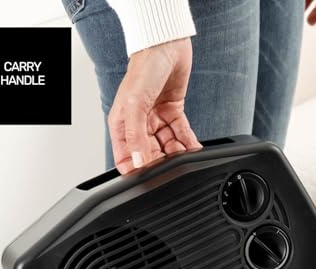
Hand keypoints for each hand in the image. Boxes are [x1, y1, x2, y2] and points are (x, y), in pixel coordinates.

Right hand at [108, 38, 200, 174]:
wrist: (166, 45)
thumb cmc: (143, 68)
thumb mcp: (135, 104)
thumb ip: (135, 136)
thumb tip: (138, 161)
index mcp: (122, 124)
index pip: (126, 157)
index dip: (136, 169)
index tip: (150, 176)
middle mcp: (138, 124)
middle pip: (150, 154)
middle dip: (162, 160)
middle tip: (173, 164)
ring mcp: (156, 119)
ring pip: (167, 145)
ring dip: (177, 152)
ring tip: (186, 154)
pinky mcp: (172, 113)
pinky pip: (180, 134)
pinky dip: (188, 142)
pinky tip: (194, 148)